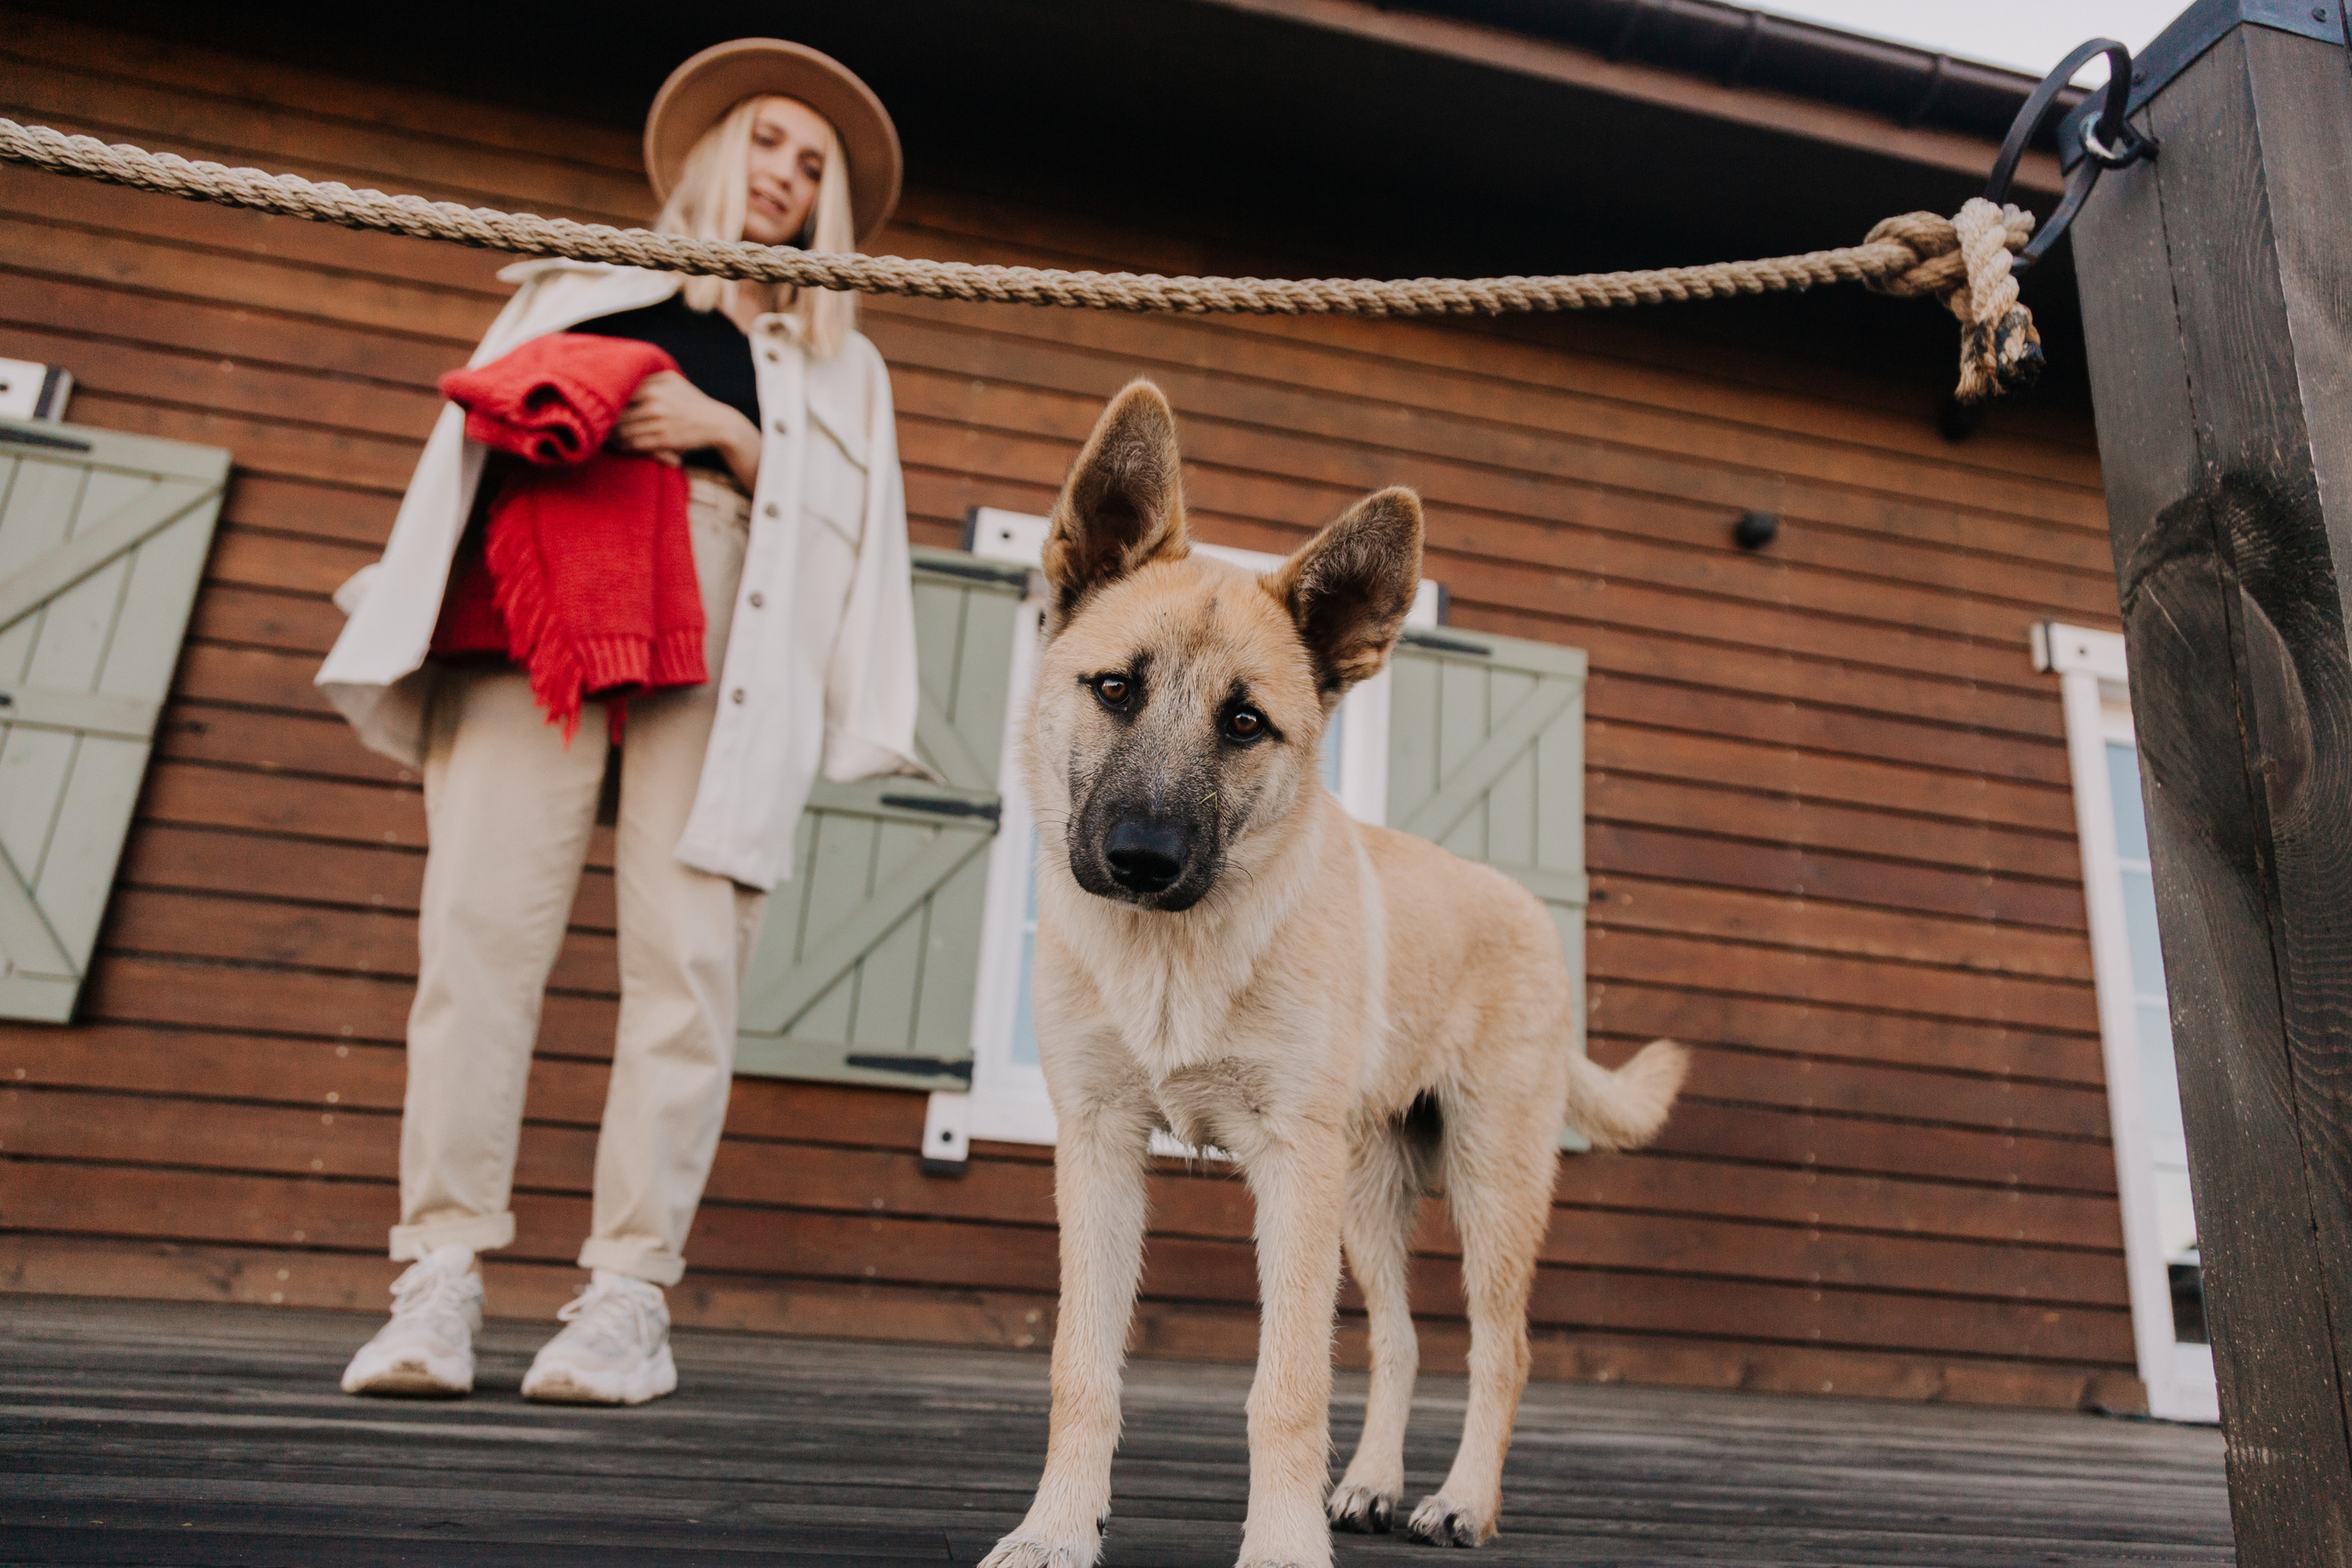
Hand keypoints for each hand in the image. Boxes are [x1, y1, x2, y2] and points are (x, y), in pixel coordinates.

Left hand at [610, 371, 760, 488]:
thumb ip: (649, 376)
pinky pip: (634, 444)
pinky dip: (625, 446)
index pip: (618, 394)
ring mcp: (659, 423)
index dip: (606, 403)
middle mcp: (655, 403)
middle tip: (600, 425)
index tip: (601, 408)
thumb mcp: (673, 381)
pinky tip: (622, 445)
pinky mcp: (664, 441)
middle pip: (618, 414)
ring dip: (613, 436)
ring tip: (608, 437)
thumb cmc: (692, 402)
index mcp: (654, 387)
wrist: (718, 424)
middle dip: (606, 422)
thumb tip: (622, 372)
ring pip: (624, 431)